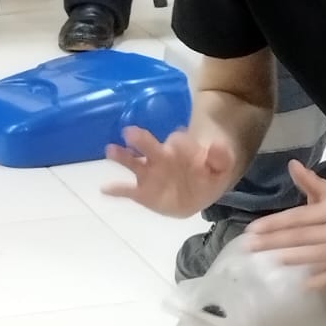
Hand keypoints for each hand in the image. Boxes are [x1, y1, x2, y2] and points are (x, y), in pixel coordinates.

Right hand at [103, 127, 235, 217]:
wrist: (198, 192)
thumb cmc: (207, 174)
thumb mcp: (220, 167)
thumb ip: (220, 157)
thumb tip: (217, 145)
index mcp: (180, 150)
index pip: (178, 142)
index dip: (180, 142)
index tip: (179, 141)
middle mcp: (160, 158)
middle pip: (149, 146)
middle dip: (141, 139)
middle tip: (130, 132)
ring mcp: (149, 174)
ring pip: (133, 163)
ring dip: (122, 156)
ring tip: (111, 150)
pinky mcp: (142, 192)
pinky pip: (127, 191)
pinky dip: (116, 190)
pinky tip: (105, 189)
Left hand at [243, 160, 325, 287]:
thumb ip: (309, 182)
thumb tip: (292, 164)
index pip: (299, 217)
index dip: (275, 222)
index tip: (253, 229)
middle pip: (302, 236)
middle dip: (274, 241)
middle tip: (250, 246)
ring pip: (314, 255)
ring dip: (292, 257)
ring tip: (269, 259)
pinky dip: (317, 280)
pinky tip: (300, 283)